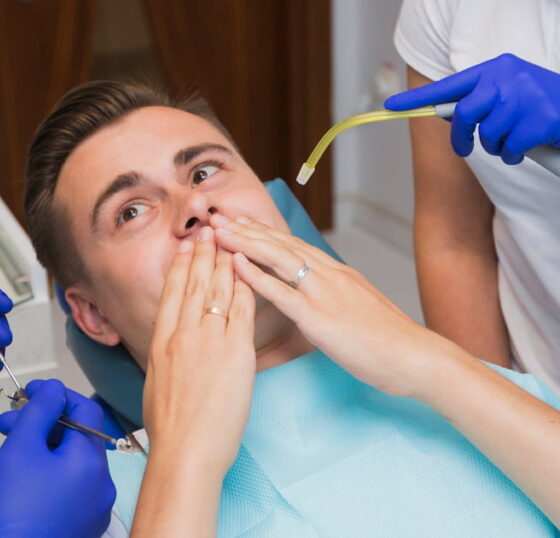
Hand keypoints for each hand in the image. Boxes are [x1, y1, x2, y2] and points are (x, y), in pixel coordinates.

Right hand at [0, 379, 115, 537]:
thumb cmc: (14, 515)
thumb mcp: (21, 448)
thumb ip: (39, 411)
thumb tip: (53, 389)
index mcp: (91, 461)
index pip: (85, 409)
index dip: (55, 395)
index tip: (29, 393)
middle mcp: (101, 484)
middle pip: (77, 435)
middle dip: (42, 422)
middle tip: (10, 420)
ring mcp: (93, 507)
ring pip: (71, 461)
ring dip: (43, 445)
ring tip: (10, 447)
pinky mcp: (81, 524)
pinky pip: (69, 486)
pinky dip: (48, 472)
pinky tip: (22, 475)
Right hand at [145, 226, 255, 469]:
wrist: (185, 450)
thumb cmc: (171, 428)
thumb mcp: (157, 383)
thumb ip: (167, 358)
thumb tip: (171, 349)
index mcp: (161, 343)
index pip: (172, 294)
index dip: (181, 266)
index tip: (186, 248)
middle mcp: (182, 336)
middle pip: (194, 284)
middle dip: (203, 254)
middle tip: (210, 231)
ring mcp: (208, 342)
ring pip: (218, 292)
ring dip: (225, 263)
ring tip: (231, 242)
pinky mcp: (235, 354)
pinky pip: (241, 312)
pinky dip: (245, 289)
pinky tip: (250, 274)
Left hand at [212, 215, 447, 397]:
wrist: (416, 358)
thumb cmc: (389, 343)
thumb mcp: (358, 309)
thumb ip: (335, 299)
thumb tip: (317, 300)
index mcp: (337, 273)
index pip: (292, 245)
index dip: (263, 232)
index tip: (239, 221)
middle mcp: (329, 275)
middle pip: (280, 244)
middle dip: (245, 229)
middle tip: (216, 216)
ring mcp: (324, 293)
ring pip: (278, 259)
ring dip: (244, 242)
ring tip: (218, 231)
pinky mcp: (320, 317)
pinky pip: (282, 292)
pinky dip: (256, 276)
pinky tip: (235, 263)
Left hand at [385, 53, 559, 164]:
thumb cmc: (539, 104)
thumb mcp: (508, 93)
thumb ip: (478, 99)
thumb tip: (443, 112)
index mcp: (496, 69)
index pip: (450, 85)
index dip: (419, 98)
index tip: (391, 106)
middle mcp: (509, 77)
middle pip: (464, 114)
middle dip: (462, 137)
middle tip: (465, 148)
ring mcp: (526, 97)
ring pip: (487, 135)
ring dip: (495, 146)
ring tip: (511, 141)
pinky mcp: (541, 119)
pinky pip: (509, 148)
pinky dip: (512, 155)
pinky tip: (525, 148)